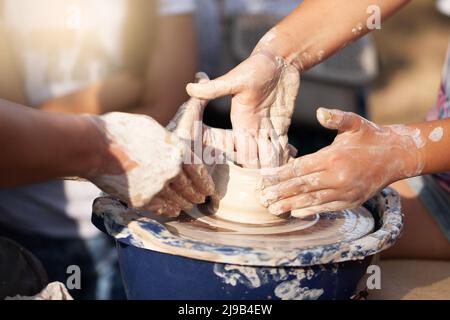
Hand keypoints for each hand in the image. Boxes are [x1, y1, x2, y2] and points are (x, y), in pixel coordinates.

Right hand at [85, 112, 214, 217]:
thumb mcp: (153, 128)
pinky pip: (161, 209)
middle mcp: (172, 172)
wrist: (95, 147)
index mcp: (177, 151)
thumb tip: (176, 145)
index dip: (206, 184)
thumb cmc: (121, 131)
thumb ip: (169, 141)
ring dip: (183, 204)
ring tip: (185, 206)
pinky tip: (170, 210)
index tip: (209, 190)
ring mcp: (157, 188)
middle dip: (196, 196)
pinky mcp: (142, 200)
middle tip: (199, 200)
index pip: (200, 173)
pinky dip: (168, 210)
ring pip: (178, 202)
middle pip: (191, 190)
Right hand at [186, 52, 299, 167]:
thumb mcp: (235, 79)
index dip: (249, 163)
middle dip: (262, 169)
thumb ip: (215, 88)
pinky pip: (282, 145)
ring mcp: (266, 128)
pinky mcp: (280, 125)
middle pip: (255, 158)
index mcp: (239, 123)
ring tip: (284, 173)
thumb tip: (189, 88)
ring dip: (275, 163)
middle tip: (273, 180)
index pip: (242, 151)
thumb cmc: (256, 67)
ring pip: (269, 154)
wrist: (278, 60)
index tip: (257, 173)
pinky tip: (291, 160)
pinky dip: (286, 153)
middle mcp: (251, 129)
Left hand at [259, 108, 422, 216]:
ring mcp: (345, 192)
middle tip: (261, 197)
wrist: (397, 156)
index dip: (280, 174)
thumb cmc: (370, 137)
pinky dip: (310, 210)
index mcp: (334, 157)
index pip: (300, 168)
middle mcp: (338, 177)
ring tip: (272, 208)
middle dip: (280, 192)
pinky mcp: (352, 202)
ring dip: (291, 205)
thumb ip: (336, 118)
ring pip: (312, 200)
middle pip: (302, 186)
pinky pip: (327, 208)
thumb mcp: (355, 123)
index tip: (263, 178)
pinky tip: (294, 212)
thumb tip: (319, 112)